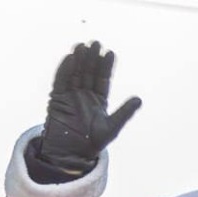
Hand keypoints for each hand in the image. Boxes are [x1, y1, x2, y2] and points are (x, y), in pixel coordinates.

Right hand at [37, 41, 141, 175]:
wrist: (72, 153)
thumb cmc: (93, 142)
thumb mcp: (112, 126)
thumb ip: (125, 112)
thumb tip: (139, 99)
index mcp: (99, 100)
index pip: (103, 79)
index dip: (106, 66)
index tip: (110, 53)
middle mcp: (85, 95)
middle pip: (89, 72)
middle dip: (92, 58)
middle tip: (96, 43)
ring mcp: (71, 95)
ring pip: (76, 73)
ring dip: (79, 60)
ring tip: (83, 46)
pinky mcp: (57, 98)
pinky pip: (61, 80)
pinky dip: (65, 69)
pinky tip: (71, 58)